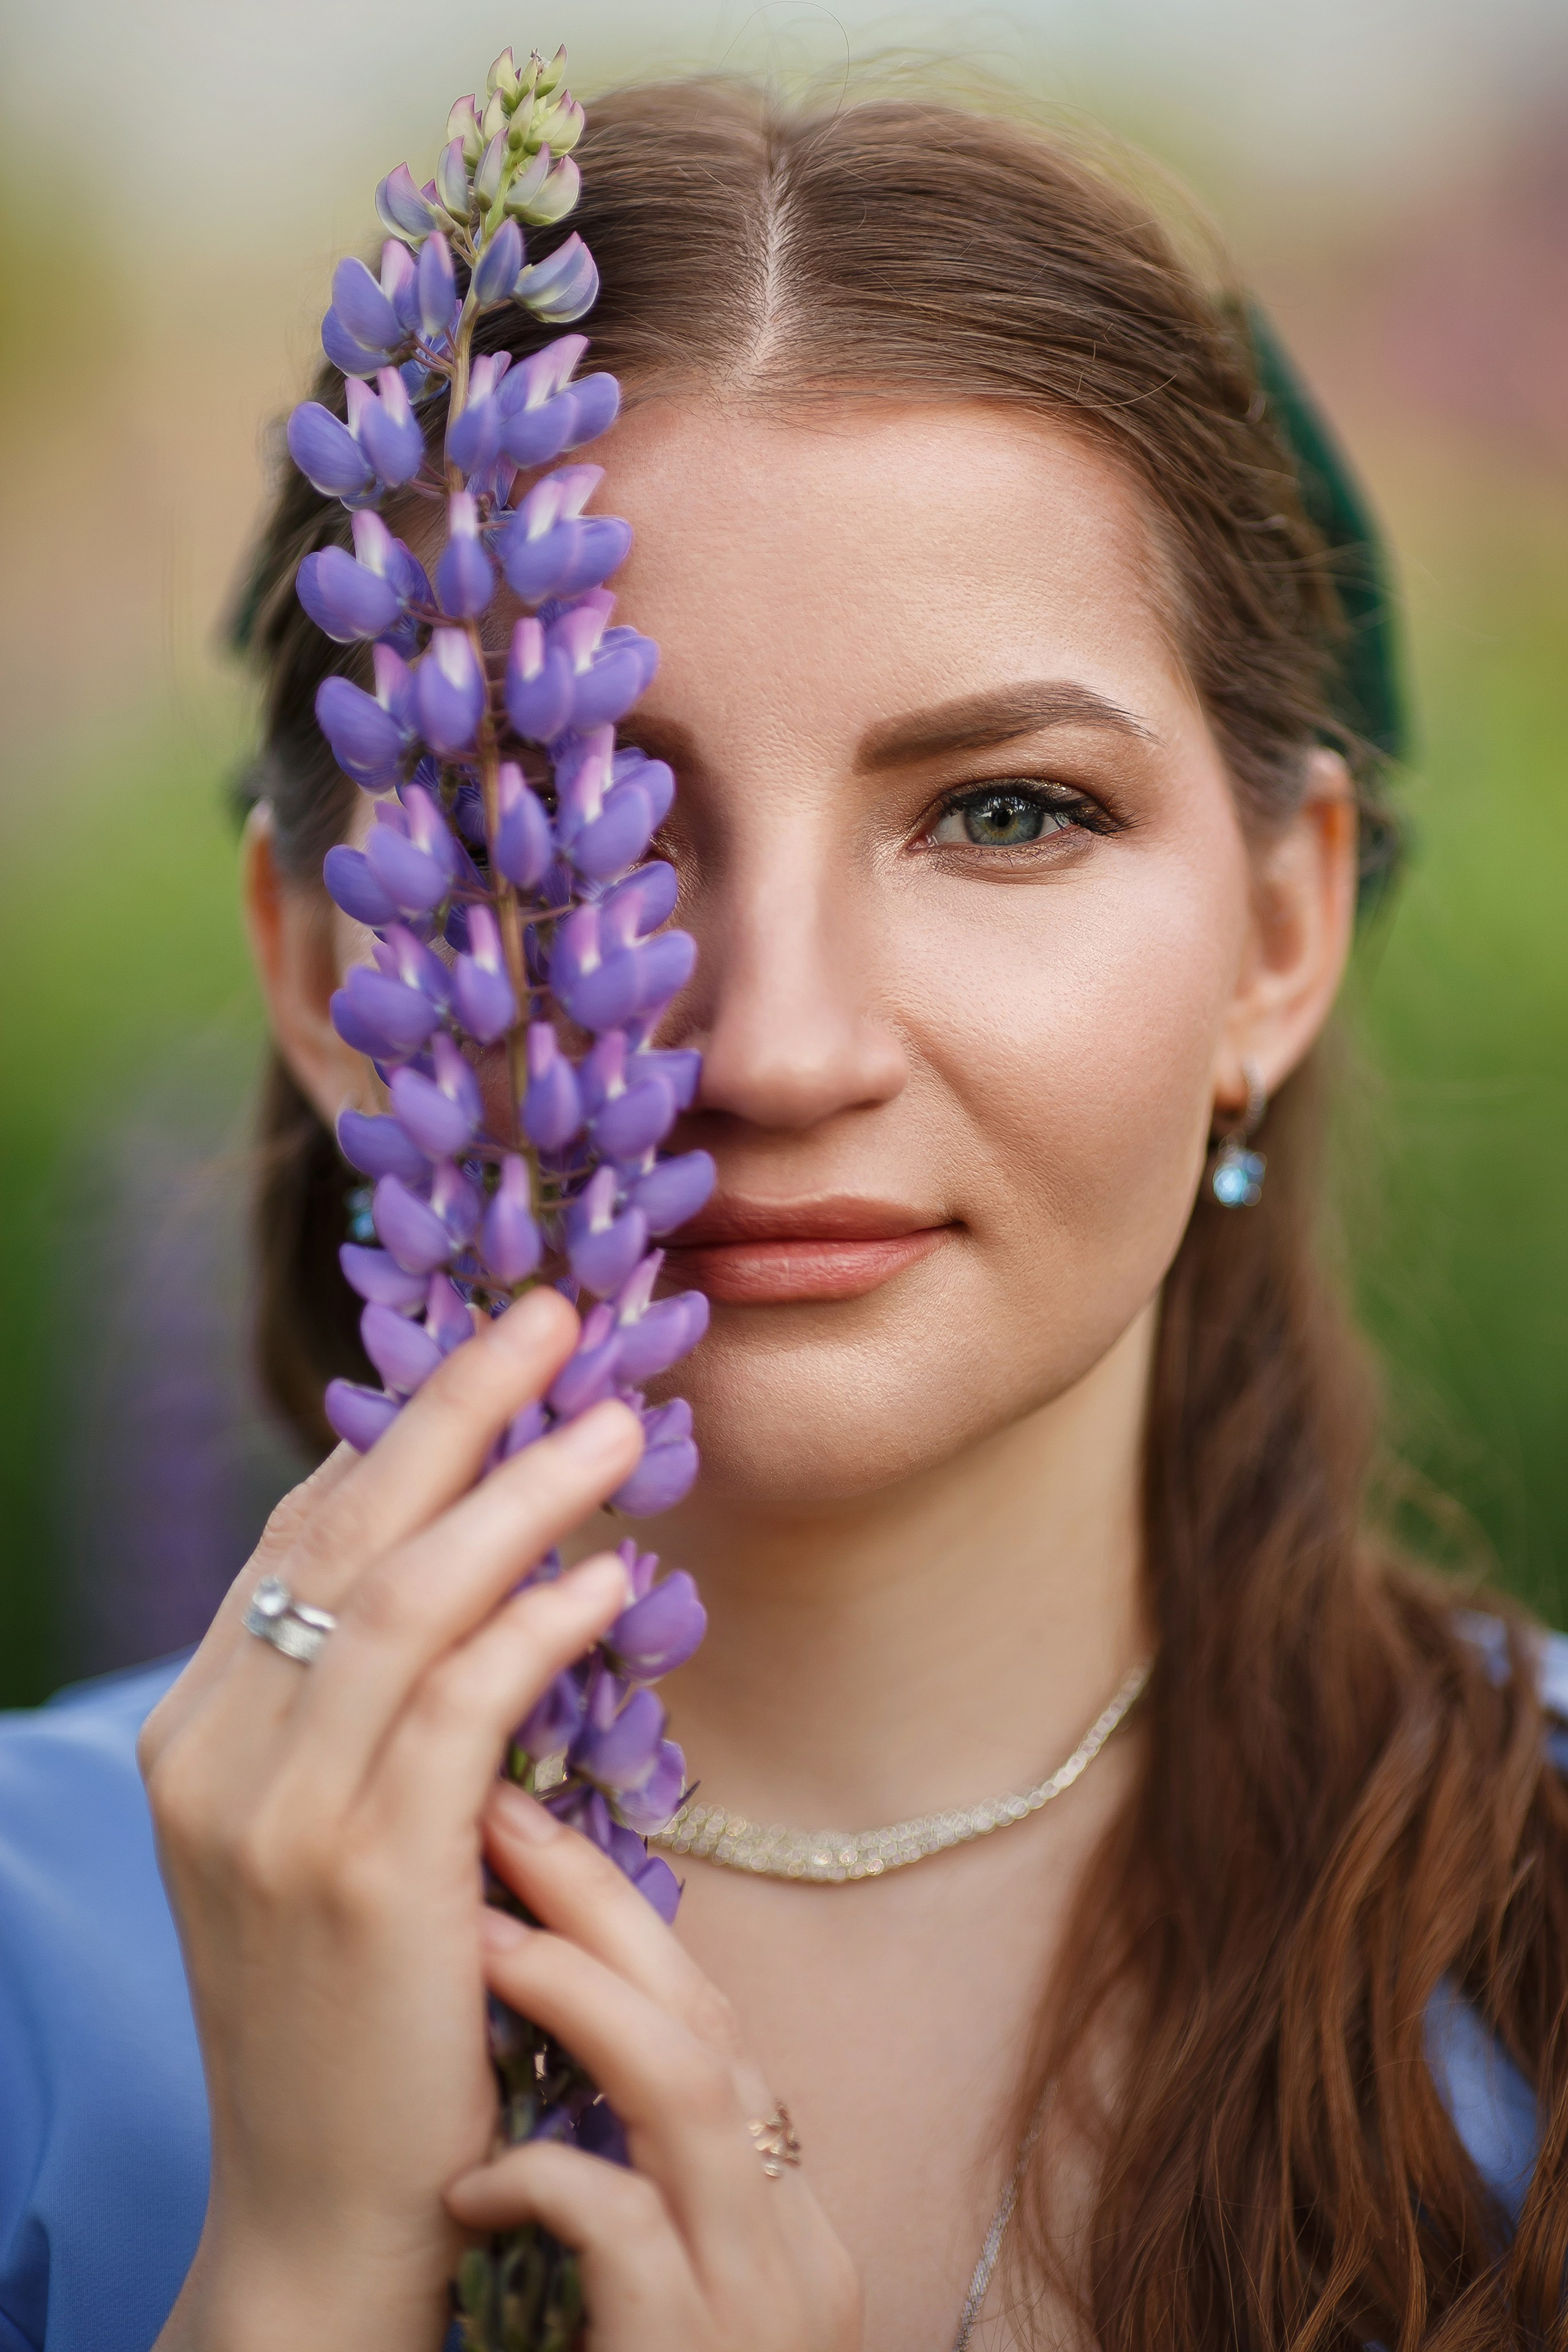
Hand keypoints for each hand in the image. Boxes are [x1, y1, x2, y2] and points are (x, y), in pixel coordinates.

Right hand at [139, 1288, 646, 2351]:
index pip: (297, 1538)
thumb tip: (421, 1548)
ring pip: (404, 1594)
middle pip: (344, 1528)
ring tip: (616, 1423)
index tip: (492, 1359)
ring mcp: (279, 1814)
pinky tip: (607, 1576)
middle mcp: (214, 1755)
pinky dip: (537, 1621)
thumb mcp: (316, 1833)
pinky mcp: (367, 1874)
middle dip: (454, 1406)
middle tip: (553, 1313)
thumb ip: (350, 1702)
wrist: (327, 2203)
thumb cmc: (352, 2003)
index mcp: (195, 1731)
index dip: (397, 1431)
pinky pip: (462, 1704)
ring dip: (519, 1489)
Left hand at [446, 1782, 861, 2351]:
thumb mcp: (670, 2300)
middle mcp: (793, 2244)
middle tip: (498, 1813)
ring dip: (576, 1997)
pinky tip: (466, 2191)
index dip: (623, 1925)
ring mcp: (755, 2298)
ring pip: (687, 2090)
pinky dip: (540, 2180)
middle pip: (709, 2018)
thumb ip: (647, 2192)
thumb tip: (558, 2059)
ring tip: (479, 1945)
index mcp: (786, 2217)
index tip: (530, 1837)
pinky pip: (622, 2226)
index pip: (713, 2027)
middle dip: (598, 1901)